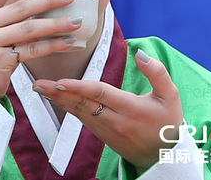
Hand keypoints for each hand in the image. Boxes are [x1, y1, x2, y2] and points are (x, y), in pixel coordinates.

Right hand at [0, 0, 81, 98]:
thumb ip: (5, 20)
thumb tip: (38, 6)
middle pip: (20, 8)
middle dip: (47, 0)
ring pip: (29, 28)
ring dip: (56, 24)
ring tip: (76, 21)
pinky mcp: (0, 60)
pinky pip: (32, 50)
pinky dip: (52, 45)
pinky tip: (68, 42)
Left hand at [33, 50, 182, 170]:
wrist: (163, 157)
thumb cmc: (167, 123)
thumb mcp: (171, 96)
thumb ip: (157, 73)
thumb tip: (140, 53)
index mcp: (131, 109)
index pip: (101, 95)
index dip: (80, 88)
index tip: (61, 82)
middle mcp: (115, 121)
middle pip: (83, 104)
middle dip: (59, 94)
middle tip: (39, 84)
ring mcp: (106, 129)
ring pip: (79, 112)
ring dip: (58, 100)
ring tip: (40, 88)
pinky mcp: (101, 133)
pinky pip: (81, 118)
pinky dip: (66, 107)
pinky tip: (53, 98)